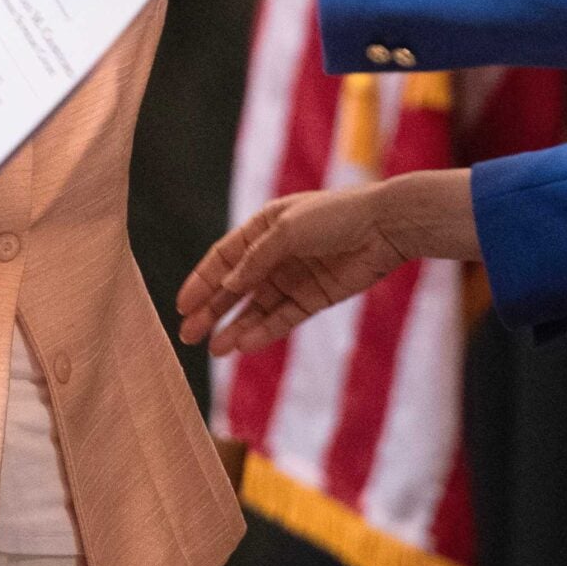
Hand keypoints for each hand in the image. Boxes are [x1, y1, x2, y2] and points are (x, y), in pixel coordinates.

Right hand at [176, 170, 477, 353]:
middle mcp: (275, 254)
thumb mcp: (287, 230)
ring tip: (213, 349)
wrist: (385, 227)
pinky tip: (244, 345)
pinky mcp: (314, 298)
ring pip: (256, 308)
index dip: (201, 281)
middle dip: (210, 311)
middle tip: (187, 335)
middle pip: (235, 287)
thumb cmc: (336, 216)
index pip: (224, 258)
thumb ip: (256, 259)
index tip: (181, 306)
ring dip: (234, 327)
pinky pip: (282, 319)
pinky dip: (263, 331)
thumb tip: (229, 284)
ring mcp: (294, 278)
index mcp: (263, 227)